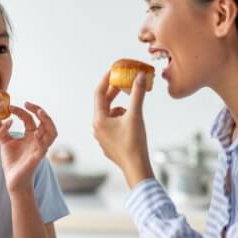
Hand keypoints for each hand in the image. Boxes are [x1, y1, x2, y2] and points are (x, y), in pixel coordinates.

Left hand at [0, 102, 57, 192]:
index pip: (30, 118)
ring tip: (40, 113)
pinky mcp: (38, 158)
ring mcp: (40, 148)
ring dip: (48, 122)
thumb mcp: (4, 141)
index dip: (21, 110)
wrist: (13, 180)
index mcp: (31, 135)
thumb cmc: (11, 161)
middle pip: (46, 122)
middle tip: (28, 103)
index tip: (9, 106)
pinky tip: (36, 133)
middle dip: (39, 110)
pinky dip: (43, 139)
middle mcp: (38, 140)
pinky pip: (45, 147)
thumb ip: (0, 128)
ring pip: (52, 132)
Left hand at [93, 69, 153, 187]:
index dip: (106, 80)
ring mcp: (102, 137)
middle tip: (124, 81)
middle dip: (115, 92)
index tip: (114, 70)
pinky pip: (112, 125)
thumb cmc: (134, 143)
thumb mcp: (135, 115)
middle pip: (103, 104)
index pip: (99, 93)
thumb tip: (140, 76)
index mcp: (99, 120)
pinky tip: (132, 122)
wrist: (136, 168)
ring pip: (109, 115)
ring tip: (133, 108)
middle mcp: (97, 128)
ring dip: (120, 108)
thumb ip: (137, 94)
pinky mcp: (109, 144)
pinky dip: (121, 119)